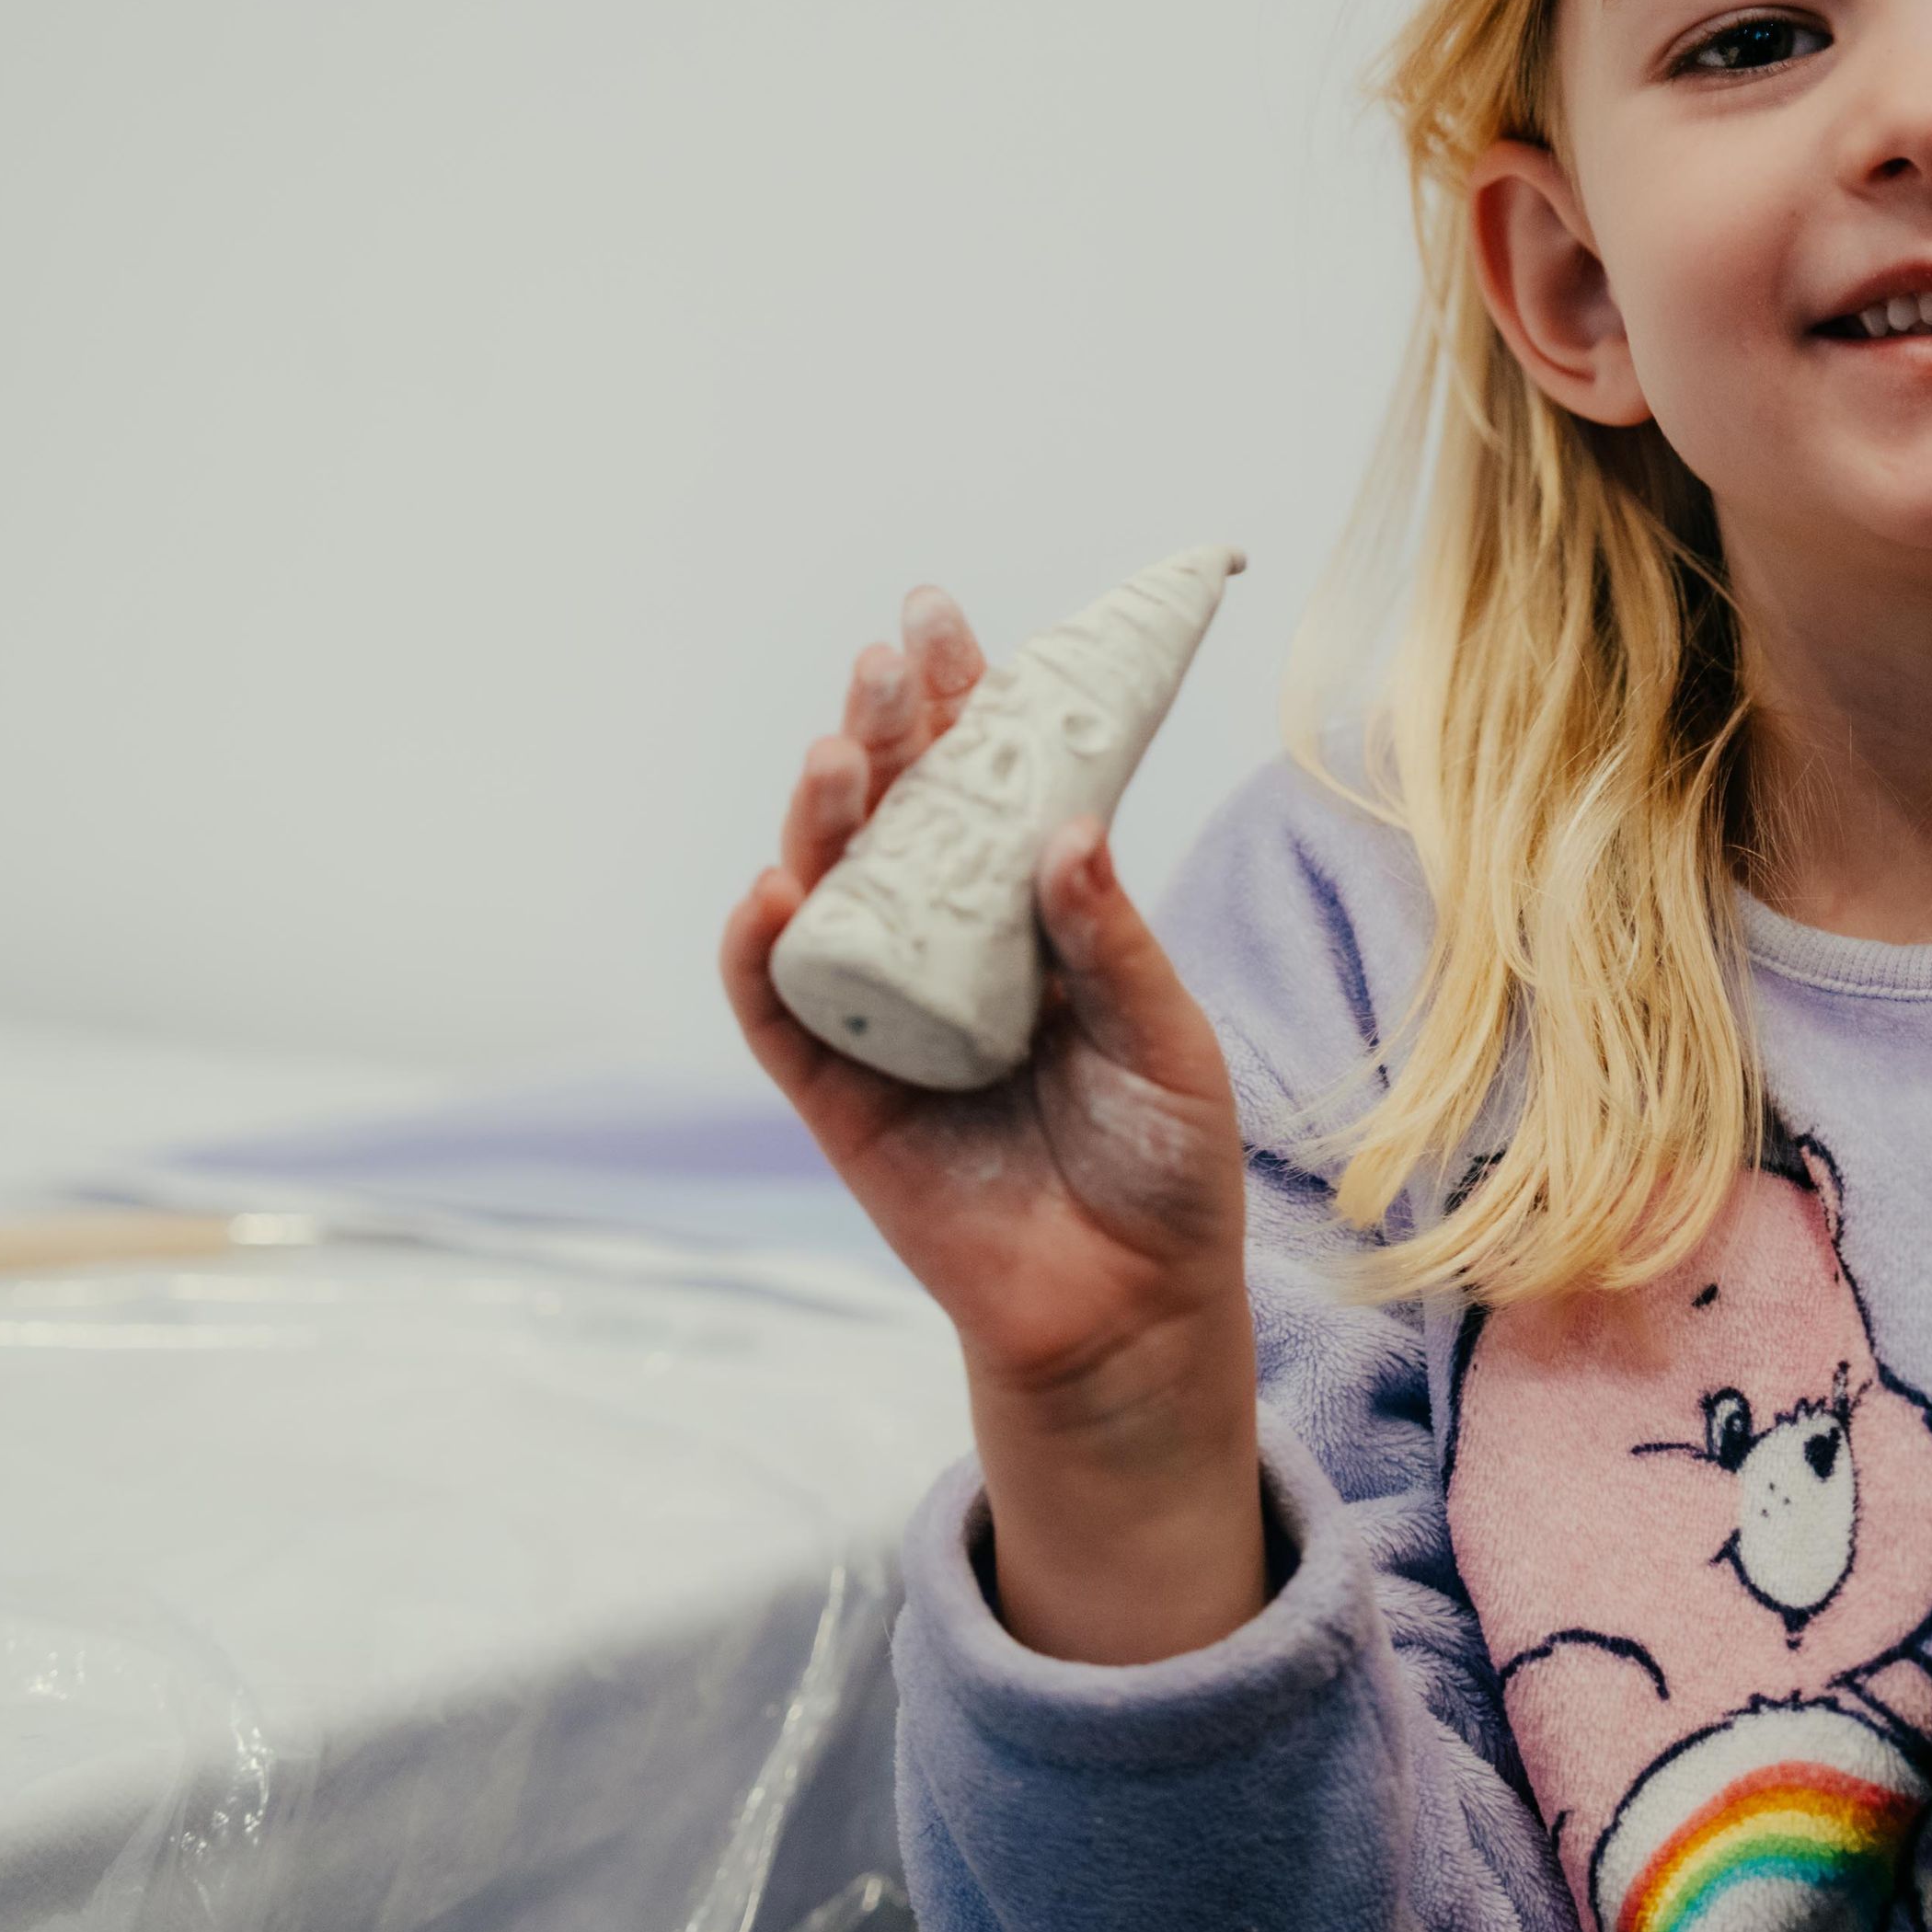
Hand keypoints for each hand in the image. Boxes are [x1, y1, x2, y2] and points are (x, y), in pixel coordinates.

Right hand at [720, 588, 1264, 1665]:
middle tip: (886, 666)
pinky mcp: (841, 1097)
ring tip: (836, 754)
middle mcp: (951, 954)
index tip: (941, 622)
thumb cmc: (1166, 1166)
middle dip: (884, 737)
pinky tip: (773, 888)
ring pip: (829, 896)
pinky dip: (764, 952)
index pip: (985, 793)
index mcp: (1036, 923)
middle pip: (896, 824)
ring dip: (820, 819)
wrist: (1133, 1309)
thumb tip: (1067, 831)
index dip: (959, 708)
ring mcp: (888, 1018)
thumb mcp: (1166, 1038)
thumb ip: (1112, 940)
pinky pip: (782, 1014)